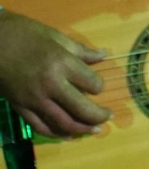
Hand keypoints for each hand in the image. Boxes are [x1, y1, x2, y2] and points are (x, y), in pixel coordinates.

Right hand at [0, 10, 111, 137]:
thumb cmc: (24, 34)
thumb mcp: (56, 37)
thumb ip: (81, 51)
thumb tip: (104, 55)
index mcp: (62, 64)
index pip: (93, 85)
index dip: (99, 87)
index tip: (97, 85)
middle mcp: (50, 85)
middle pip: (82, 109)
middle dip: (99, 116)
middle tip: (108, 117)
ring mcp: (34, 99)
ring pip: (63, 123)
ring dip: (82, 129)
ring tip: (94, 130)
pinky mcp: (20, 107)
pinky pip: (41, 127)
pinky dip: (57, 134)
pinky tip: (68, 135)